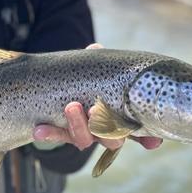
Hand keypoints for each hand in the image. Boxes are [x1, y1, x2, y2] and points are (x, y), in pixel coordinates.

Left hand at [32, 43, 162, 150]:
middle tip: (95, 109)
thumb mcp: (96, 70)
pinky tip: (39, 129)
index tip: (152, 143)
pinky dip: (50, 133)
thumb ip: (98, 63)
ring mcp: (85, 134)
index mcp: (120, 116)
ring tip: (70, 107)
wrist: (62, 94)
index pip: (139, 131)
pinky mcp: (63, 135)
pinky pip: (58, 137)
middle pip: (112, 139)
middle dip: (106, 128)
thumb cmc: (91, 80)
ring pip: (85, 140)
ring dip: (78, 125)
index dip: (148, 139)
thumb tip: (95, 50)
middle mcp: (105, 130)